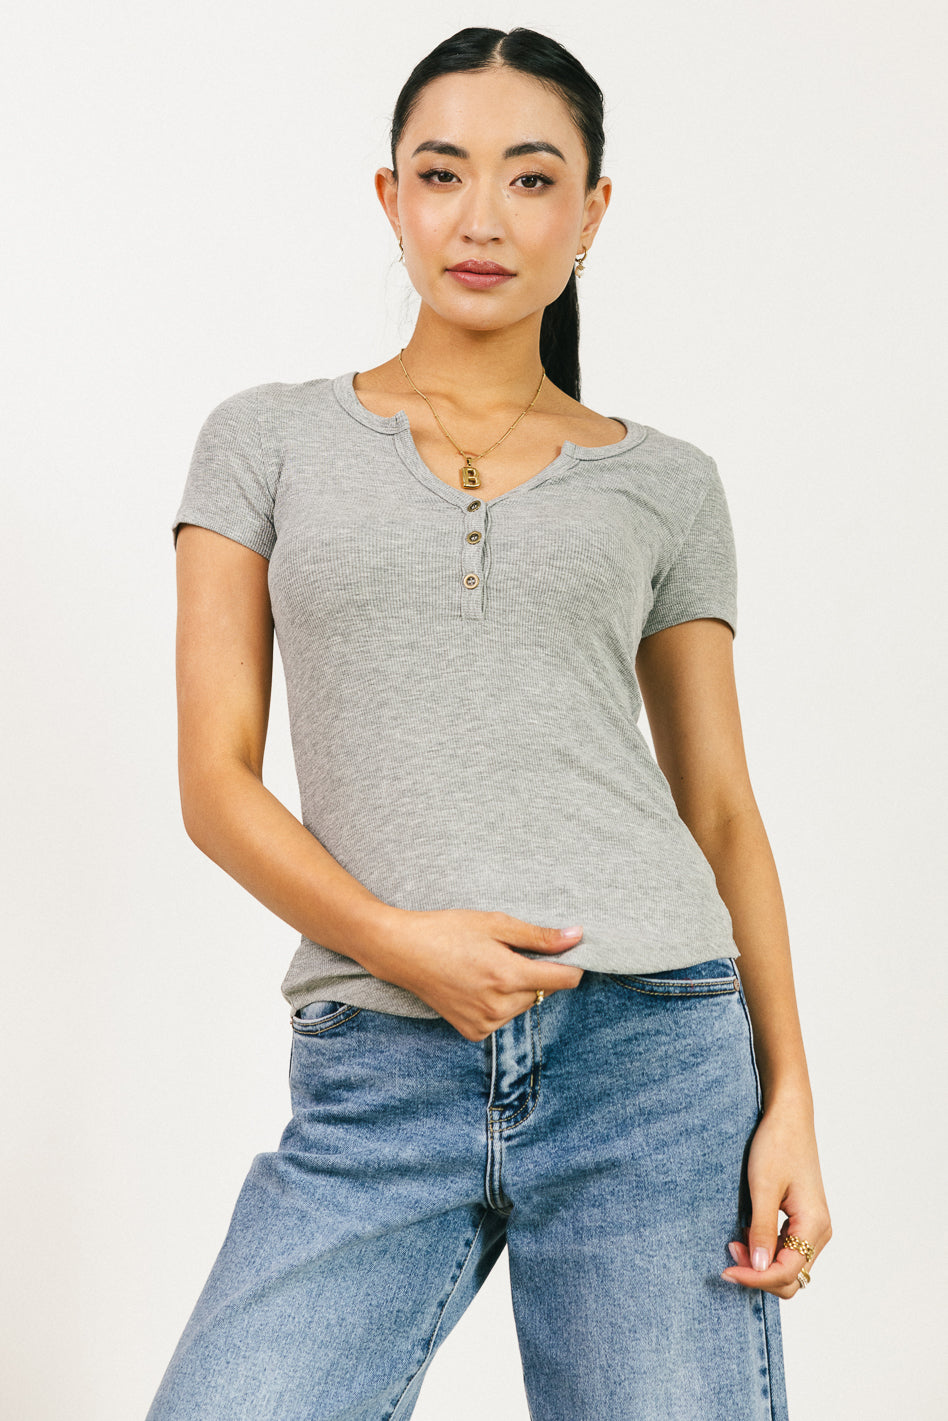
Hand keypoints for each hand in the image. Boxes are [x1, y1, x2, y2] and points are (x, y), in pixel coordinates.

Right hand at [366, 907, 583, 1039]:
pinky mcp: (473, 1032)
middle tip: (507, 951)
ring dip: (517, 988)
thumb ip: (538, 936)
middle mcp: (499, 1005)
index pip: (563, 980)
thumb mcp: (495, 923)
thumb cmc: (448, 930)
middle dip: (535, 972)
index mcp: (507, 975)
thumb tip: (577, 937)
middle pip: (542, 991)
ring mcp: (485, 1023)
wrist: (403, 952)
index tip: (568, 952)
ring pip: (523, 1005)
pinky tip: (477, 984)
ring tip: (487, 966)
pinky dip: (499, 1002)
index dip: (572, 964)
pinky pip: (502, 1017)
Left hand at [721, 1095, 831, 1296]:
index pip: (787, 1272)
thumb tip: (761, 1269)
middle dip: (759, 1274)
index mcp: (814, 1225)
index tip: (726, 1270)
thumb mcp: (763, 1187)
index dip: (755, 1278)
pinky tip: (746, 1235)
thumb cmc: (777, 1145)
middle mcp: (819, 1231)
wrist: (788, 1117)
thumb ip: (763, 1230)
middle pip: (791, 1277)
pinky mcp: (803, 1219)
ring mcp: (813, 1226)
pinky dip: (766, 1251)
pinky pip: (787, 1249)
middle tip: (729, 1254)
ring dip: (762, 1264)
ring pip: (789, 1266)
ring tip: (734, 1243)